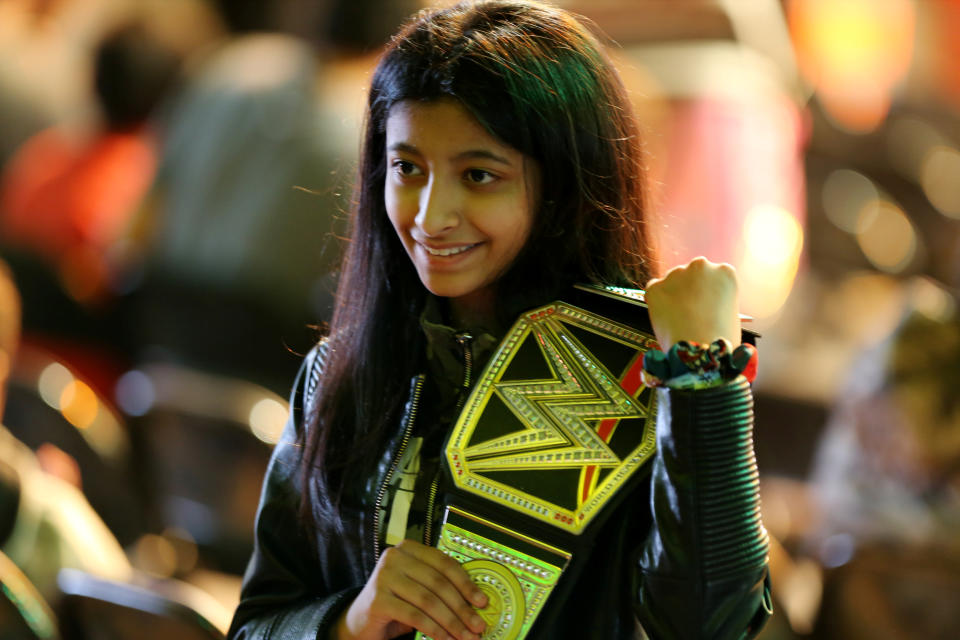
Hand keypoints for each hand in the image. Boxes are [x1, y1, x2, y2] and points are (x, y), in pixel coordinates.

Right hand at [334, 539, 487, 639]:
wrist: (360, 622)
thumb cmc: (395, 604)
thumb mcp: (419, 590)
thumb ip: (441, 587)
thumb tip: (477, 601)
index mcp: (409, 549)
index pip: (444, 563)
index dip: (466, 583)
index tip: (482, 602)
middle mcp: (394, 557)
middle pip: (438, 583)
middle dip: (462, 607)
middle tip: (477, 625)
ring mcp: (384, 577)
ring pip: (428, 600)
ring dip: (451, 622)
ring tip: (465, 636)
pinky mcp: (378, 599)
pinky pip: (415, 616)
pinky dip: (434, 629)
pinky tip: (445, 639)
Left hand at [645, 257, 740, 351]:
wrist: (701, 354)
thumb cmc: (720, 340)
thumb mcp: (729, 311)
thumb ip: (715, 298)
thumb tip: (701, 300)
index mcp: (724, 272)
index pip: (712, 275)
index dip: (706, 292)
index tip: (704, 304)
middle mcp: (700, 266)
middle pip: (690, 275)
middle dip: (688, 290)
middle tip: (689, 312)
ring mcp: (676, 274)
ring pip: (671, 282)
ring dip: (672, 296)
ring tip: (679, 320)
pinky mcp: (655, 287)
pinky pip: (653, 292)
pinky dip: (656, 304)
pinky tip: (666, 318)